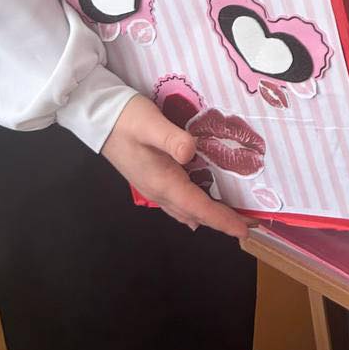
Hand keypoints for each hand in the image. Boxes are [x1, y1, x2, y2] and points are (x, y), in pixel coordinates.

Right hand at [101, 95, 249, 239]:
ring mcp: (153, 186)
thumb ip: (172, 139)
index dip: (222, 219)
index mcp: (163, 182)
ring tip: (232, 216)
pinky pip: (177, 201)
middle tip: (249, 223)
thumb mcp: (151, 124)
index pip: (198, 207)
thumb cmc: (127, 119)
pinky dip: (194, 206)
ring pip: (186, 209)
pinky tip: (199, 208)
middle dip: (222, 219)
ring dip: (209, 214)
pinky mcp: (151, 178)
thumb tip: (190, 153)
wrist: (99, 118)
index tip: (244, 231)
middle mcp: (159, 190)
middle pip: (196, 212)